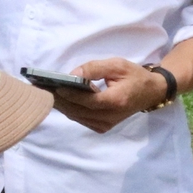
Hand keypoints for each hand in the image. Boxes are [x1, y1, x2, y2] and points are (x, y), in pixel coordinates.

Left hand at [52, 57, 169, 131]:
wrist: (150, 93)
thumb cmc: (134, 76)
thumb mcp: (117, 65)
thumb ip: (94, 68)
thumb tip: (73, 74)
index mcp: (116, 101)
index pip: (88, 100)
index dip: (69, 94)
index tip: (53, 85)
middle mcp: (110, 117)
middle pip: (78, 110)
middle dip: (59, 99)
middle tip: (42, 87)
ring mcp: (106, 125)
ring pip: (76, 116)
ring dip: (61, 105)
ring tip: (46, 92)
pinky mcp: (102, 127)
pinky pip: (80, 119)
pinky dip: (69, 109)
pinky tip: (60, 98)